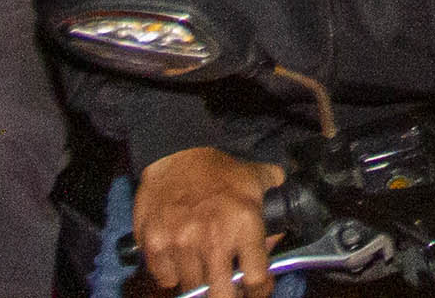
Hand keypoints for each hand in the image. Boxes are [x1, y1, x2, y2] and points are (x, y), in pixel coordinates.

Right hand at [135, 145, 287, 297]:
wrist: (176, 152)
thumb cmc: (219, 170)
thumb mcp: (256, 179)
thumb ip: (275, 208)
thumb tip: (278, 239)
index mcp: (244, 223)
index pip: (256, 279)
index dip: (259, 291)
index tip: (256, 290)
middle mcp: (213, 239)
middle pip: (222, 297)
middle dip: (228, 296)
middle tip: (227, 289)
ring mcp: (181, 245)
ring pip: (193, 289)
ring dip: (200, 282)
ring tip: (203, 268)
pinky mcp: (155, 246)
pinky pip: (165, 278)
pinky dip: (172, 274)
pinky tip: (180, 258)